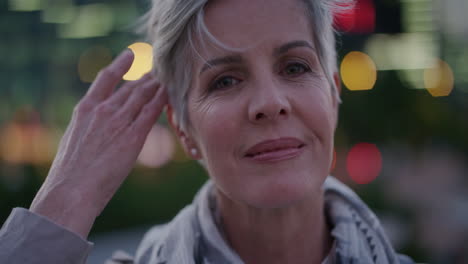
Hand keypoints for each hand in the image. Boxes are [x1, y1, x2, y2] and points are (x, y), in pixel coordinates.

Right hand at [30, 50, 167, 237]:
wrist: (71, 190)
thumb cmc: (69, 173)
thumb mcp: (74, 141)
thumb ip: (88, 128)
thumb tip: (96, 130)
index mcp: (85, 109)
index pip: (105, 78)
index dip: (120, 64)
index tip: (129, 55)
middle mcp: (103, 110)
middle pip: (130, 86)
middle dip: (146, 76)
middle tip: (159, 67)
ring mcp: (119, 122)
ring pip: (143, 95)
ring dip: (157, 85)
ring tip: (167, 76)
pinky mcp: (133, 137)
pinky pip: (152, 112)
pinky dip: (162, 100)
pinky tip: (170, 93)